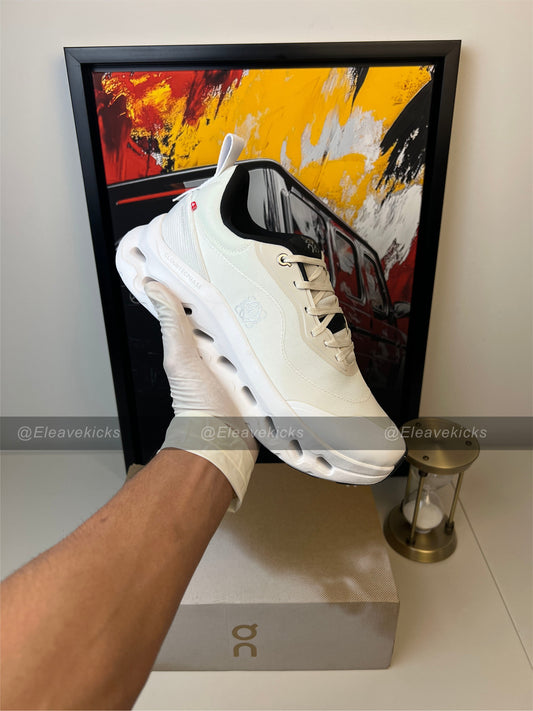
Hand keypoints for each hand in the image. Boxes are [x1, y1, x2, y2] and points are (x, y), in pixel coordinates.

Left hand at [145, 281, 257, 509]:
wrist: (225, 442)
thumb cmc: (199, 406)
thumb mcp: (181, 359)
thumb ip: (172, 325)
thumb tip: (154, 289)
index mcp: (194, 346)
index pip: (195, 308)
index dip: (198, 286)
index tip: (205, 261)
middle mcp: (215, 354)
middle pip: (227, 319)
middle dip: (238, 301)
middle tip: (249, 277)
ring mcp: (238, 366)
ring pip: (250, 334)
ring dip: (261, 323)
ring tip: (272, 301)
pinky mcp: (258, 377)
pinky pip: (266, 355)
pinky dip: (274, 346)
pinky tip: (282, 334)